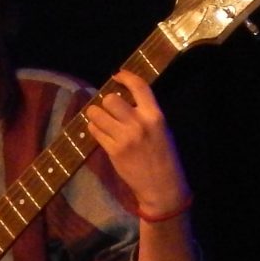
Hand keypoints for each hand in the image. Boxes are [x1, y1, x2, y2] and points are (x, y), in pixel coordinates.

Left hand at [85, 70, 190, 218]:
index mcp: (155, 116)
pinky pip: (95, 131)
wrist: (162, 185)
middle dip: (106, 102)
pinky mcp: (113, 151)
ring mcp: (124, 138)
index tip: (117, 75)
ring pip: (97, 114)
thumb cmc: (164, 156)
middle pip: (110, 99)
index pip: (139, 87)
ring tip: (102, 120)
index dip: (125, 76)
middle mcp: (139, 123)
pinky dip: (95, 130)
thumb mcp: (162, 129)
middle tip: (109, 109)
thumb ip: (146, 113)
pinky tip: (102, 133)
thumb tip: (125, 98)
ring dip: (96, 115)